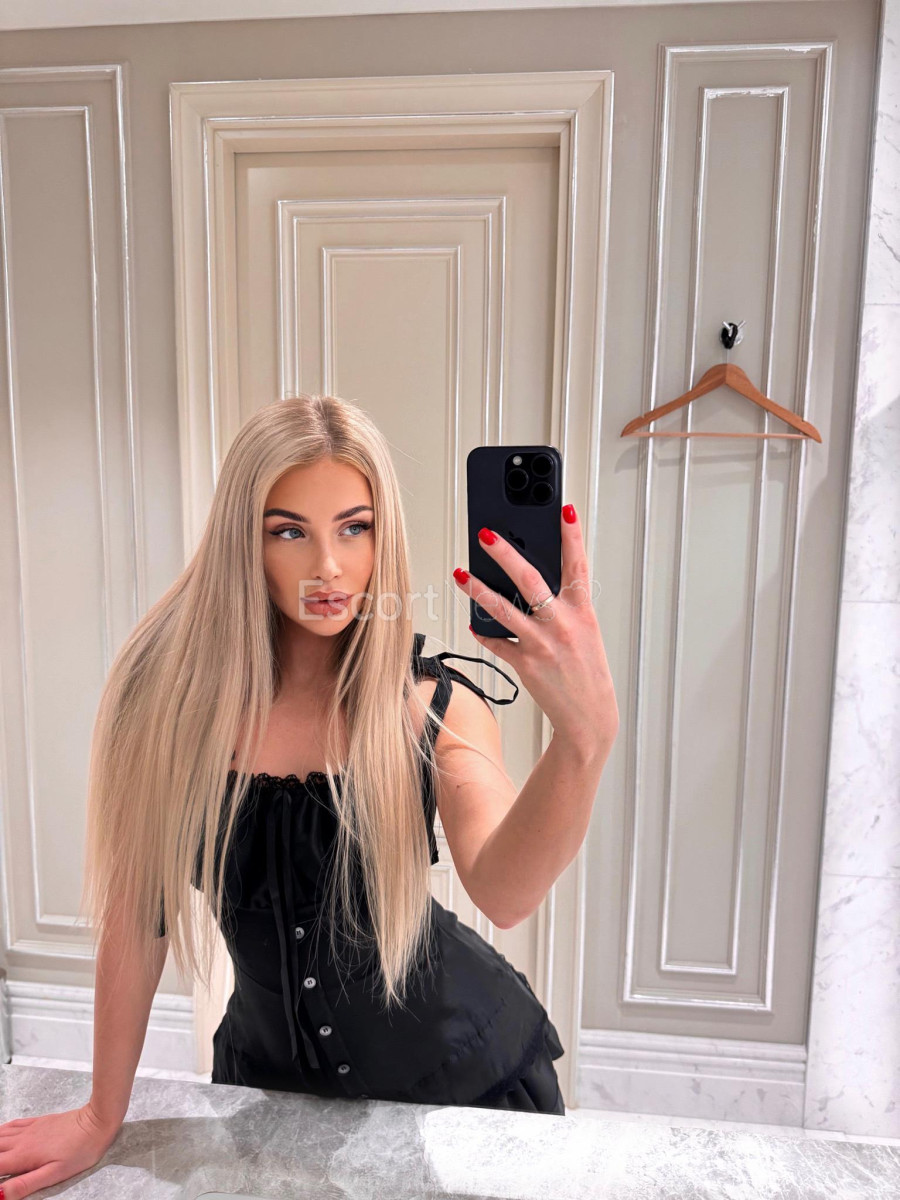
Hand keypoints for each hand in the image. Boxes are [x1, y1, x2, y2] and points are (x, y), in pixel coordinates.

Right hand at [0, 1102, 121, 1197]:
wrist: (96, 1121)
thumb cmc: (79, 1151)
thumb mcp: (54, 1174)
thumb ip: (25, 1184)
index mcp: (23, 1156)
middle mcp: (22, 1141)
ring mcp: (30, 1129)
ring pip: (0, 1135)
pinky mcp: (39, 1121)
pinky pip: (13, 1124)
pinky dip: (1, 1130)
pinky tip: (0, 1134)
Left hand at [452, 503, 618, 753]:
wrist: (590, 718)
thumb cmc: (587, 671)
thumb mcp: (585, 632)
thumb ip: (564, 607)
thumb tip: (530, 583)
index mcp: (583, 612)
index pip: (578, 565)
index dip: (572, 536)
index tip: (565, 509)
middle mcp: (563, 625)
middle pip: (531, 581)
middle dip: (506, 555)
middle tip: (485, 534)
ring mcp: (543, 645)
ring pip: (504, 610)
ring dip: (478, 590)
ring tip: (460, 574)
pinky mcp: (526, 664)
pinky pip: (497, 642)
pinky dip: (483, 631)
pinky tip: (473, 623)